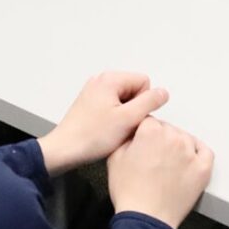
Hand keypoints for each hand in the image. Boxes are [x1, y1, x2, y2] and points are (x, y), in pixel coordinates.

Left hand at [36, 71, 168, 173]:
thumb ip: (149, 102)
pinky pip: (113, 107)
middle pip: (134, 90)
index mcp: (109, 79)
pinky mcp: (90, 103)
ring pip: (125, 100)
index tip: (130, 117)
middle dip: (134, 109)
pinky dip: (114, 118)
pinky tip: (106, 130)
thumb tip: (163, 93)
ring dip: (125, 115)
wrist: (65, 149)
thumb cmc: (93, 136)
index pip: (144, 82)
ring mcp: (94, 91)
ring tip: (113, 129)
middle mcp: (100, 80)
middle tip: (122, 125)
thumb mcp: (128, 119)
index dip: (143, 102)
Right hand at [107, 116, 213, 228]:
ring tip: (167, 162)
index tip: (142, 142)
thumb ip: (125, 137)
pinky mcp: (202, 169)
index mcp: (150, 131)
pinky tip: (189, 158)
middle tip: (152, 157)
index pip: (149, 121)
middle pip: (167, 129)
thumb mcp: (114, 157)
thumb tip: (132, 132)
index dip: (143, 132)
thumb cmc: (130, 192)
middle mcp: (173, 138)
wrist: (146, 217)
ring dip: (176, 146)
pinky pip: (205, 151)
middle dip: (159, 140)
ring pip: (184, 138)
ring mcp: (190, 153)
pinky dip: (197, 151)